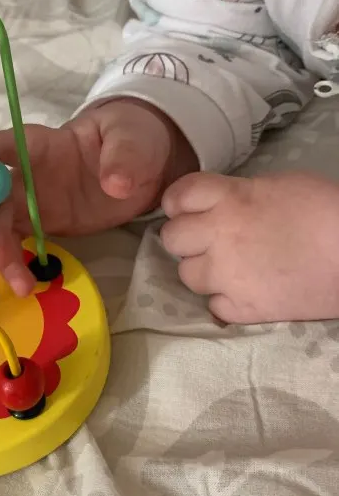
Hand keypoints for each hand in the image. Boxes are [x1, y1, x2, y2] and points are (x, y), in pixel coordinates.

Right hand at [0, 98, 195, 295]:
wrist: (145, 168)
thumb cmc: (131, 139)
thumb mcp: (133, 138)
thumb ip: (123, 156)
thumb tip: (114, 184)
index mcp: (38, 145)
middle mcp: (24, 174)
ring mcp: (30, 203)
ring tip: (19, 282)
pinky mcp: (42, 227)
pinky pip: (17, 245)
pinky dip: (14, 263)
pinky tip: (21, 283)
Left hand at [161, 171, 338, 323]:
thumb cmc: (326, 211)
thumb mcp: (279, 186)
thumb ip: (241, 194)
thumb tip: (225, 203)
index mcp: (230, 200)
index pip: (178, 197)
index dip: (179, 203)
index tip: (188, 210)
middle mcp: (219, 236)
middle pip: (172, 238)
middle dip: (187, 238)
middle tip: (209, 240)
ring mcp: (228, 276)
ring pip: (186, 275)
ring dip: (203, 270)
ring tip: (229, 268)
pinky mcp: (243, 309)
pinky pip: (213, 306)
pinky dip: (225, 300)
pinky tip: (246, 291)